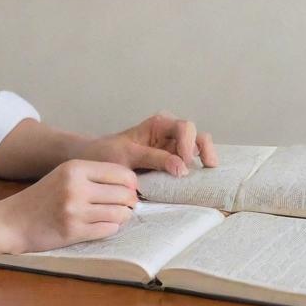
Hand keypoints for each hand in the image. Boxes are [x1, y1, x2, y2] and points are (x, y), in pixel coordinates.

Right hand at [0, 159, 138, 254]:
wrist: (12, 221)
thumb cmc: (42, 197)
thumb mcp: (64, 175)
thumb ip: (93, 176)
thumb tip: (130, 184)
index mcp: (75, 167)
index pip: (120, 172)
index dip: (132, 183)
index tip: (131, 190)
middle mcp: (76, 186)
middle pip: (123, 193)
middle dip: (130, 201)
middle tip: (128, 205)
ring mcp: (75, 210)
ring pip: (118, 213)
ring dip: (124, 216)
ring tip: (119, 216)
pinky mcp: (73, 232)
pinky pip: (107, 229)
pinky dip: (111, 228)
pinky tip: (105, 225)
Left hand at [79, 111, 218, 176]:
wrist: (98, 162)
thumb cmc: (109, 153)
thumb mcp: (128, 155)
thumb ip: (154, 158)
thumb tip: (183, 168)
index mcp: (160, 124)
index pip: (184, 128)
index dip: (188, 145)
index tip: (184, 165)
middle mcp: (170, 133)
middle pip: (198, 135)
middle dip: (204, 150)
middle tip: (205, 168)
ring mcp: (174, 148)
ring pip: (200, 148)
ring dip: (205, 159)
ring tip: (208, 175)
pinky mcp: (174, 163)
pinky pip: (193, 163)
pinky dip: (199, 170)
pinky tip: (201, 181)